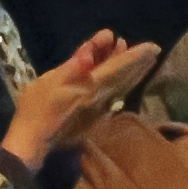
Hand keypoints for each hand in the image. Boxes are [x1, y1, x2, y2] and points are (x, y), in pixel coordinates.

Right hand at [0, 30, 160, 163]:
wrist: (33, 140)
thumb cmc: (37, 107)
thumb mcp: (51, 80)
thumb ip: (74, 65)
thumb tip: (91, 52)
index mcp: (91, 87)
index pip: (119, 68)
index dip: (136, 56)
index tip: (153, 47)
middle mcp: (101, 99)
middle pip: (125, 79)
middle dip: (139, 64)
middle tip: (154, 52)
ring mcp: (99, 111)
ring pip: (121, 89)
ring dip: (132, 74)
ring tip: (142, 62)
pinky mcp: (94, 119)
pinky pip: (114, 98)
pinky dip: (122, 86)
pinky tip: (122, 84)